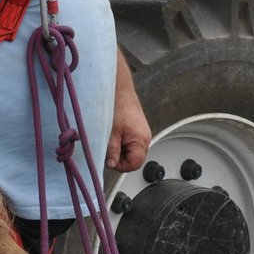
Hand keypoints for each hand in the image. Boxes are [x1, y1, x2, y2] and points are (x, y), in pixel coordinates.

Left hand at [106, 52, 149, 171]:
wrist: (119, 88)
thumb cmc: (117, 106)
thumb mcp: (110, 133)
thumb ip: (112, 151)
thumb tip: (111, 164)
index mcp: (141, 140)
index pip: (134, 164)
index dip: (120, 165)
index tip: (109, 159)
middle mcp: (145, 137)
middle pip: (134, 158)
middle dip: (119, 156)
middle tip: (107, 146)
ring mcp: (142, 132)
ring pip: (131, 150)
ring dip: (119, 148)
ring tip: (110, 136)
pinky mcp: (137, 128)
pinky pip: (130, 141)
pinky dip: (120, 140)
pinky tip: (113, 131)